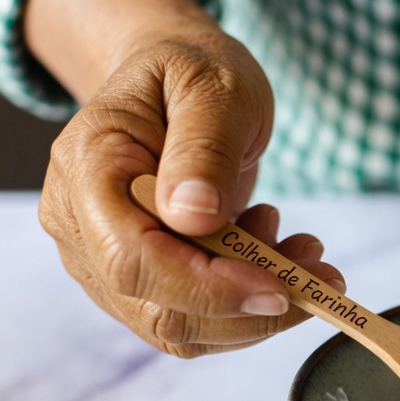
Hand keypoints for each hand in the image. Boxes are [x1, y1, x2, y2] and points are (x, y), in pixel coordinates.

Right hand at [38, 22, 342, 355]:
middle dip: (248, 307)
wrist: (176, 83)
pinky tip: (279, 254)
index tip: (281, 287)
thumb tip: (192, 217)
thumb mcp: (213, 87)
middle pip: (159, 310)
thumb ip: (203, 147)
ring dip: (257, 308)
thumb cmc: (192, 72)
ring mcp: (102, 260)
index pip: (133, 262)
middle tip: (320, 270)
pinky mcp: (140, 280)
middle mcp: (79, 226)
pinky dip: (249, 303)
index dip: (209, 288)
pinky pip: (195, 319)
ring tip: (305, 251)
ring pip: (180, 328)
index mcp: (87, 170)